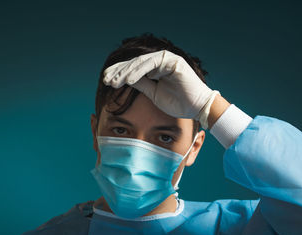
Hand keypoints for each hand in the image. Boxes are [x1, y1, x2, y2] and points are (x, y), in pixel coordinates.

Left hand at [103, 50, 219, 128]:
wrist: (196, 107)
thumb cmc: (178, 102)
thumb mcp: (153, 94)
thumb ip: (141, 85)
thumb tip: (124, 81)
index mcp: (155, 68)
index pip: (133, 68)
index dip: (119, 73)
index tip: (105, 80)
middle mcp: (160, 61)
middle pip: (134, 63)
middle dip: (119, 71)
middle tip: (105, 79)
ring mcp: (167, 59)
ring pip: (141, 63)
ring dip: (126, 72)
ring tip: (114, 82)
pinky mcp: (172, 61)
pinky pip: (152, 64)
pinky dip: (139, 71)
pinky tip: (128, 80)